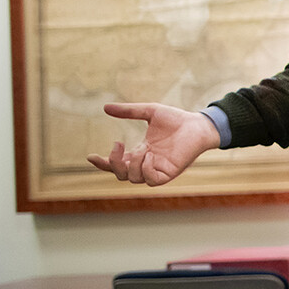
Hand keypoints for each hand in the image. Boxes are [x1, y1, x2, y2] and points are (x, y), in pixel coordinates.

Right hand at [86, 102, 219, 185]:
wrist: (198, 124)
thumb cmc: (176, 119)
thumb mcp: (149, 112)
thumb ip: (128, 111)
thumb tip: (105, 107)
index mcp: (140, 152)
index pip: (117, 164)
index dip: (103, 164)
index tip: (90, 156)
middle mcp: (146, 163)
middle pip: (121, 175)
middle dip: (114, 164)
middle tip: (118, 145)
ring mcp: (157, 169)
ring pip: (133, 179)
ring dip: (132, 164)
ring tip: (142, 149)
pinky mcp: (169, 172)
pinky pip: (151, 181)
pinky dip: (145, 170)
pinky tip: (149, 156)